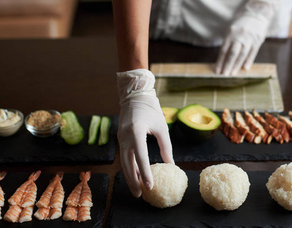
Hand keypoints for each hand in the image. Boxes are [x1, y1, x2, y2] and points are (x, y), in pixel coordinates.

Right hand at [117, 69, 173, 197]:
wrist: (135, 96)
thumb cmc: (151, 110)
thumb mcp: (162, 128)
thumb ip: (166, 147)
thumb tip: (171, 165)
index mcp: (136, 131)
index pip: (140, 156)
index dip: (145, 173)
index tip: (150, 186)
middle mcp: (125, 136)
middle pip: (127, 163)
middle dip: (133, 180)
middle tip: (140, 195)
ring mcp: (120, 137)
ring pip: (123, 162)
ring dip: (129, 176)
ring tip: (137, 189)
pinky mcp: (120, 138)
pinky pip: (123, 156)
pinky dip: (129, 167)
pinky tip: (135, 176)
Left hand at [216, 0, 277, 74]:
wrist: (256, 15)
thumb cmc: (241, 26)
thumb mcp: (232, 31)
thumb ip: (228, 43)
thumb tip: (223, 60)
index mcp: (231, 33)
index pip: (224, 50)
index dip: (220, 61)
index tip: (217, 70)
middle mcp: (240, 36)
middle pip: (233, 53)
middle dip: (228, 64)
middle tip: (224, 74)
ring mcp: (250, 38)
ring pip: (242, 54)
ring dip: (237, 65)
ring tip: (232, 73)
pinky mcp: (258, 41)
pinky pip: (253, 52)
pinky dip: (248, 61)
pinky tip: (244, 68)